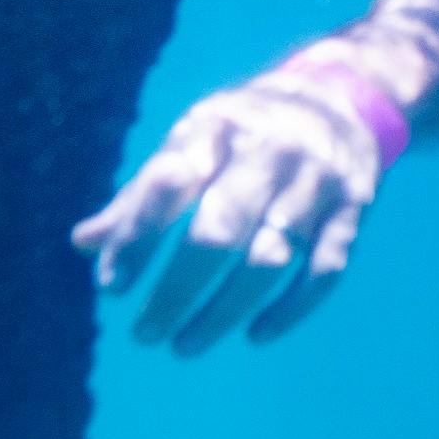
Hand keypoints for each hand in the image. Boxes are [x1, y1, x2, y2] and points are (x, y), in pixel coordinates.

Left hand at [73, 56, 392, 352]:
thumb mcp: (193, 141)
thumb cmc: (246, 129)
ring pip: (269, 259)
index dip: (136, 239)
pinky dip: (289, 310)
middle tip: (144, 334)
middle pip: (217, 231)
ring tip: (184, 345)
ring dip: (223, 311)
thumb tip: (84, 245)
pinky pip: (324, 271)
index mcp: (218, 127)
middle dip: (175, 290)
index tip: (111, 286)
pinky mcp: (354, 209)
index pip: (168, 185)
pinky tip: (255, 335)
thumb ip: (142, 194)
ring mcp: (316, 181)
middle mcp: (269, 151)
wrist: (346, 93)